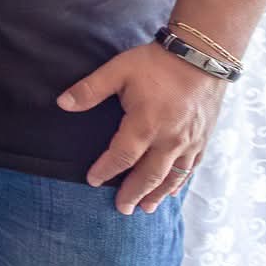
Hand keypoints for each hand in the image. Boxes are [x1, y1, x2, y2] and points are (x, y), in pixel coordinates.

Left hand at [59, 42, 226, 214]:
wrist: (202, 56)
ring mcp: (190, 142)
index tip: (92, 181)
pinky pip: (191, 168)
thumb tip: (62, 104)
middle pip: (149, 175)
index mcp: (146, 124)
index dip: (106, 170)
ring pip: (172, 177)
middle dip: (133, 193)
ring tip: (146, 208)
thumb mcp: (118, 70)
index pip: (122, 156)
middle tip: (122, 209)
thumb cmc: (157, 63)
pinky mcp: (203, 139)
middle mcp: (170, 139)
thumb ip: (90, 89)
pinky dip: (180, 183)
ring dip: (157, 194)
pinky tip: (173, 191)